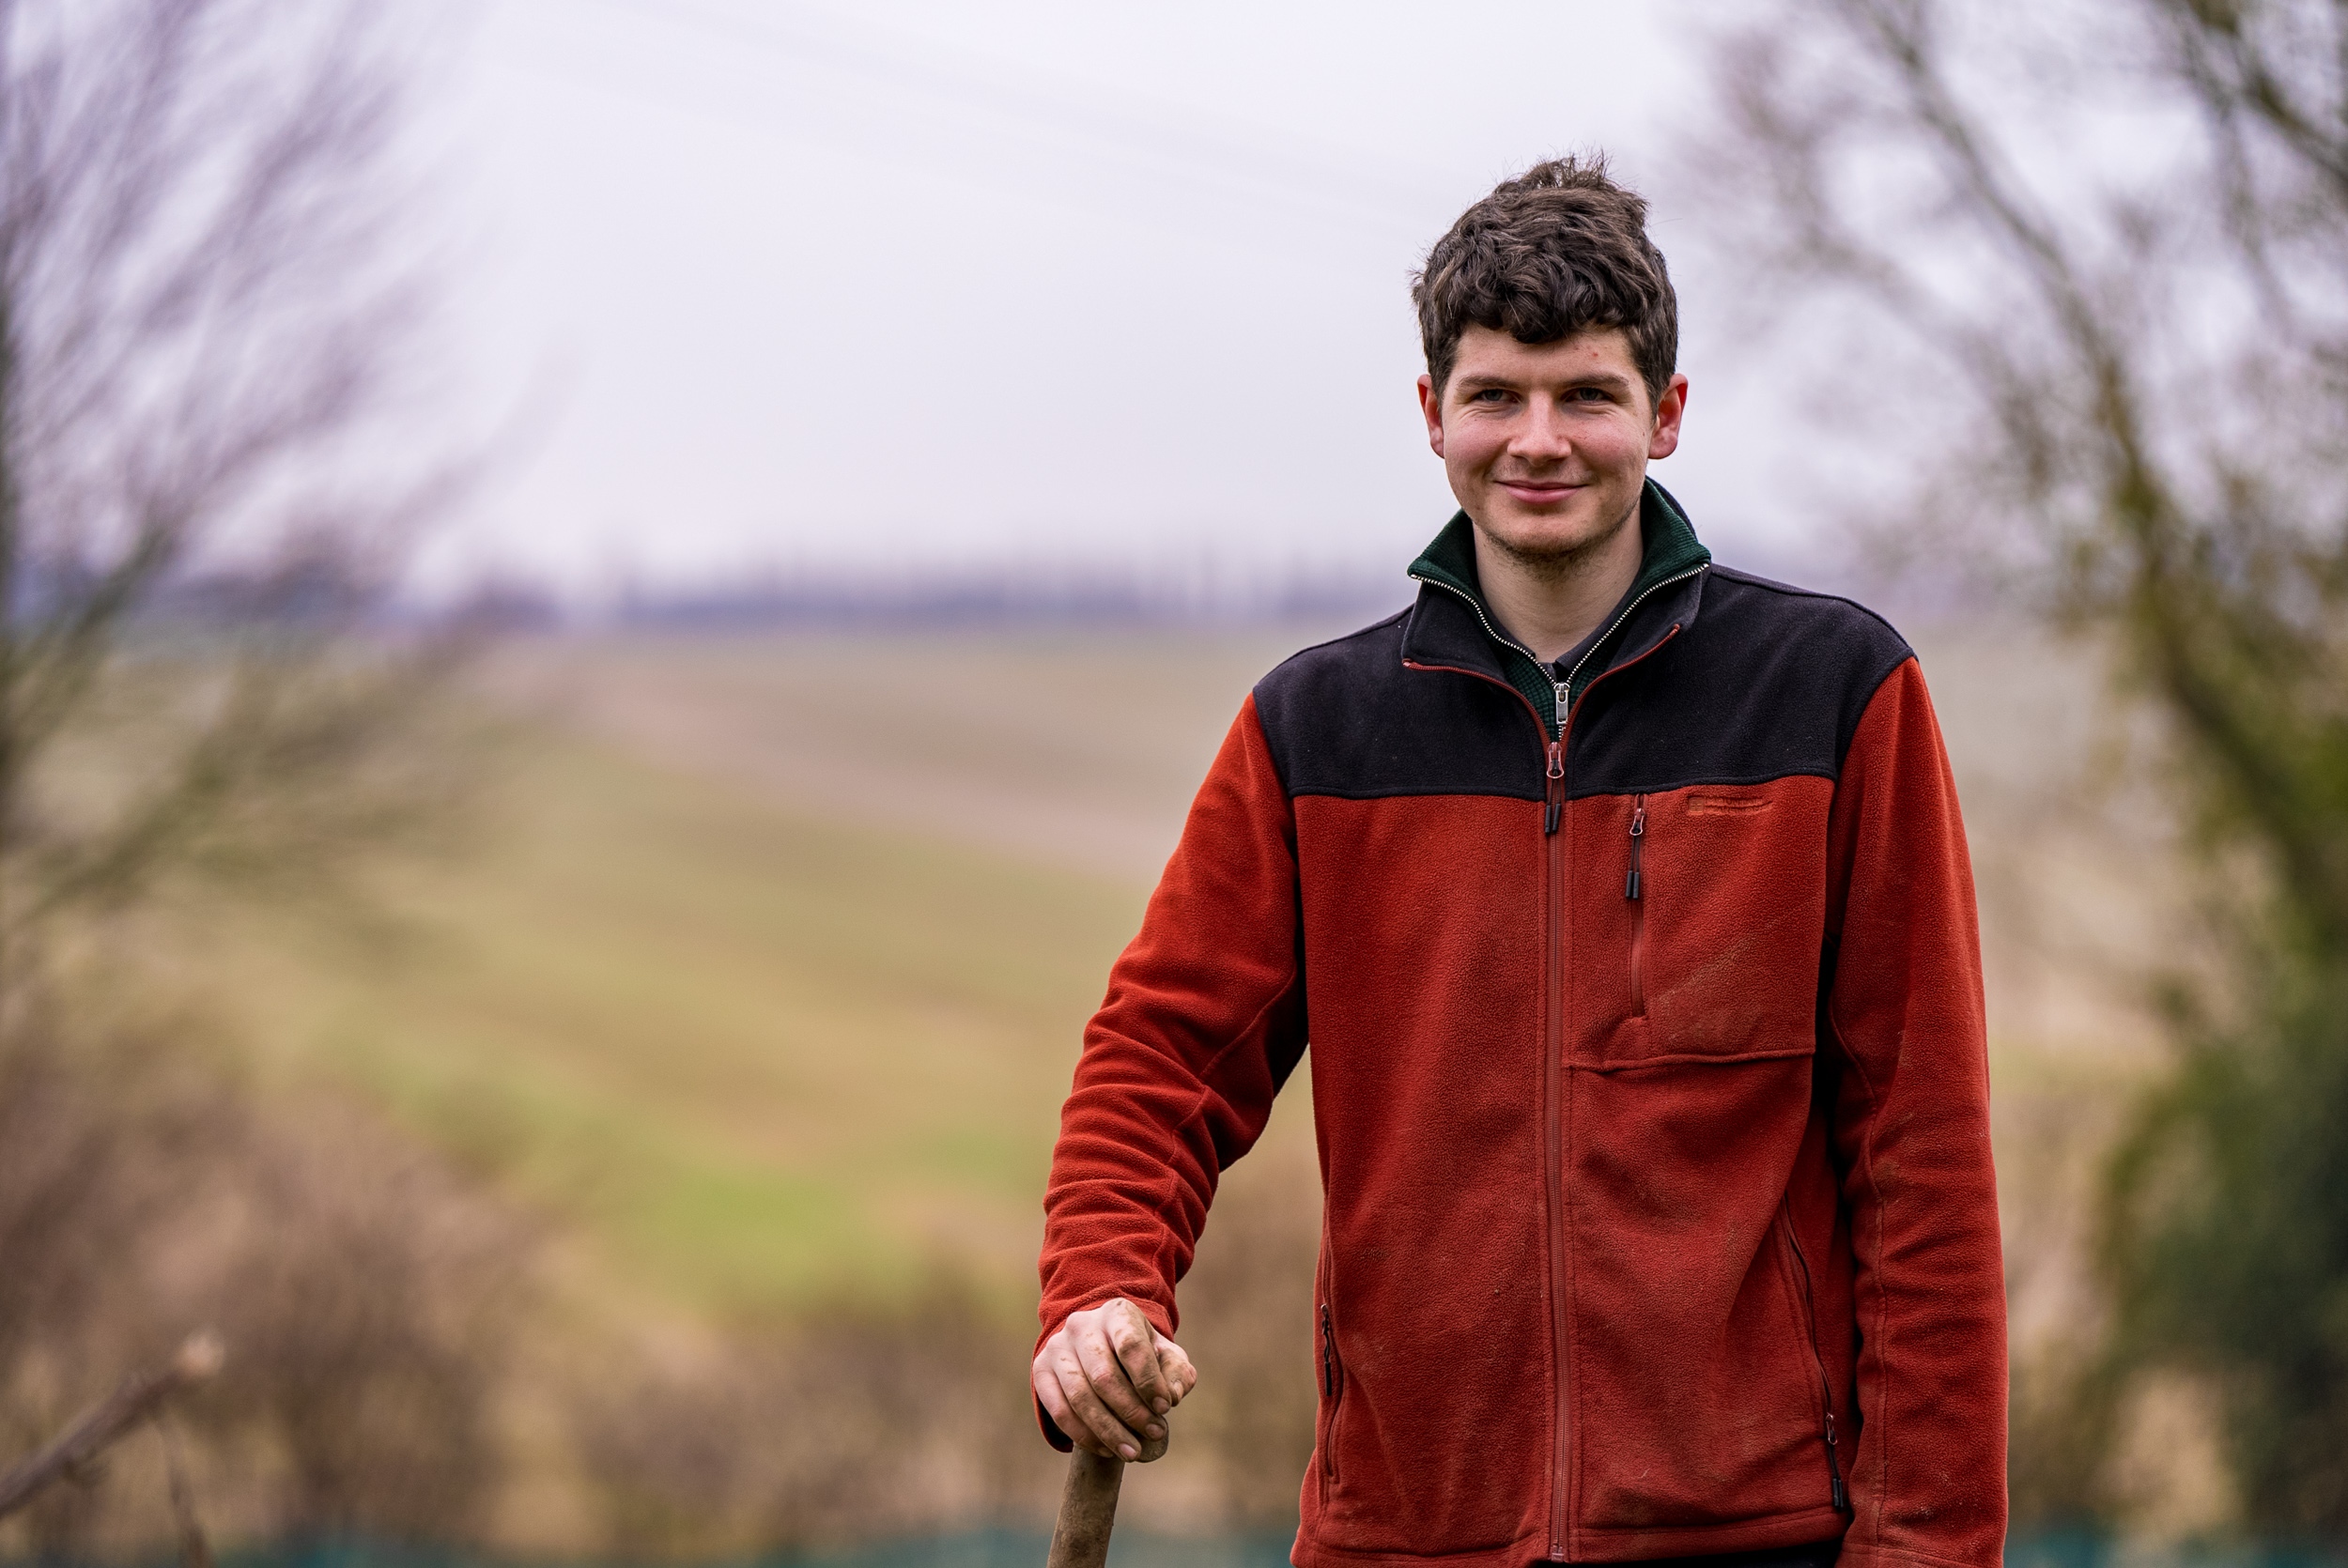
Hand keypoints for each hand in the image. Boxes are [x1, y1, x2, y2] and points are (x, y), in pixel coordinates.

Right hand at [1032, 1297, 1197, 1460]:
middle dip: (1132, 1412)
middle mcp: (1082, 1325)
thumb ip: (1176, 1374)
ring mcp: (1057, 1348)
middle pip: (1104, 1376)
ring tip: (1132, 1452)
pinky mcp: (1041, 1371)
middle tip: (1154, 1434)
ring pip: (1080, 1397)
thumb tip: (1170, 1397)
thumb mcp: (1166, 1356)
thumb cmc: (1140, 1354)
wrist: (1100, 1345)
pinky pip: (1059, 1411)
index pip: (1131, 1345)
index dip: (1148, 1380)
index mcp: (1117, 1314)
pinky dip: (1084, 1436)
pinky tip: (1106, 1449)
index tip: (1165, 1408)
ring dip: (1108, 1431)